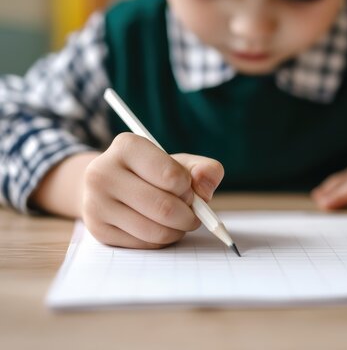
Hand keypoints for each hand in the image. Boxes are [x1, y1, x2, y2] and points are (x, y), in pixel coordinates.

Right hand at [82, 133, 223, 248]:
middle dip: (189, 216)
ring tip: (178, 221)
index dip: (189, 189)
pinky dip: (162, 240)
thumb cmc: (153, 172)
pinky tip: (159, 227)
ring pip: (156, 230)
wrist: (110, 185)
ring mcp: (96, 203)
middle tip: (192, 213)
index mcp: (127, 146)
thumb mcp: (180, 163)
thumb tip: (206, 186)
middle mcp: (103, 172)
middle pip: (165, 207)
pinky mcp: (98, 230)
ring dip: (178, 230)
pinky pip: (145, 244)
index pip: (171, 176)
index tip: (188, 189)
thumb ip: (204, 170)